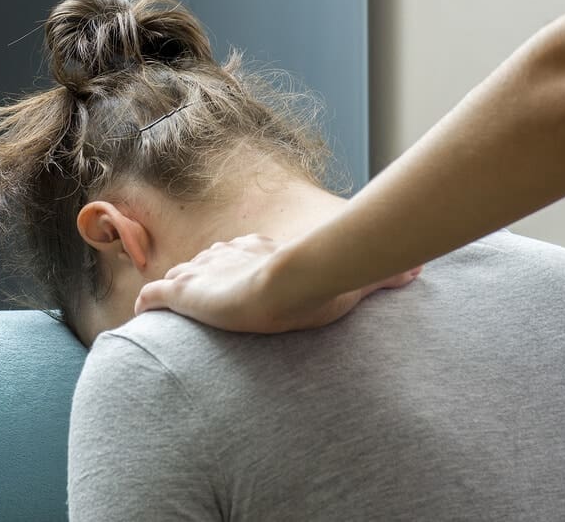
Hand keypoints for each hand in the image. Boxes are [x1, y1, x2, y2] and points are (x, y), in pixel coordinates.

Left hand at [135, 234, 421, 332]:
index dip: (236, 261)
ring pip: (183, 275)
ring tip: (169, 306)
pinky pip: (156, 297)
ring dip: (177, 288)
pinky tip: (141, 313)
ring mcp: (206, 272)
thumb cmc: (322, 279)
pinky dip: (148, 304)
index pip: (243, 251)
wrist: (291, 282)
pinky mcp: (186, 293)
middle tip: (198, 290)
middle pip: (210, 260)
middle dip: (204, 273)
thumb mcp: (355, 278)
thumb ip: (384, 275)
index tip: (234, 273)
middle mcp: (231, 256)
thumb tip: (422, 270)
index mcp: (264, 251)